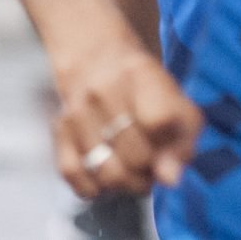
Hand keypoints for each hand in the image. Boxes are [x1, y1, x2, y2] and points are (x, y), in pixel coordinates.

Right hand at [52, 36, 201, 198]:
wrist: (93, 54)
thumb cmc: (145, 87)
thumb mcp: (178, 103)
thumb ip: (182, 142)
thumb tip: (168, 179)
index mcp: (140, 74)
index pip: (158, 121)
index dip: (170, 148)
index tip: (170, 150)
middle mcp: (102, 90)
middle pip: (135, 157)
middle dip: (150, 173)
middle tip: (150, 166)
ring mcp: (76, 110)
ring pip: (106, 173)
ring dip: (126, 184)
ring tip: (131, 173)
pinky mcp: (58, 127)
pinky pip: (72, 173)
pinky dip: (92, 187)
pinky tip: (103, 178)